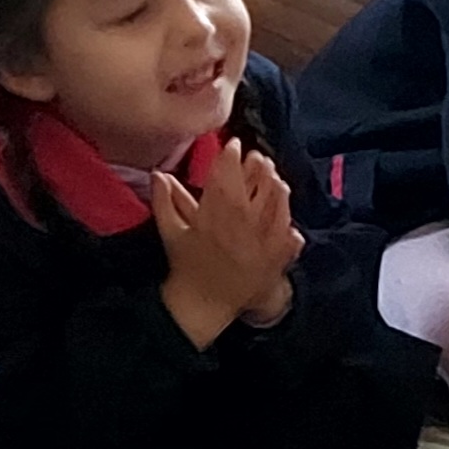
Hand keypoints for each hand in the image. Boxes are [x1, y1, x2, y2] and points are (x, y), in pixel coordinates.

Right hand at [151, 140, 301, 348]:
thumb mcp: (170, 231)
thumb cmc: (185, 266)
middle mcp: (241, 225)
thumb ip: (164, 200)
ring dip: (276, 188)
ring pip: (275, 207)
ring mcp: (262, 243)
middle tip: (258, 157)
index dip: (230, 157)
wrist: (203, 303)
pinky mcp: (275, 260)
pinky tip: (287, 213)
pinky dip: (288, 222)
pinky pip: (288, 236)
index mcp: (214, 216)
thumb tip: (159, 173)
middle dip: (257, 168)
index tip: (233, 145)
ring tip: (274, 176)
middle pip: (255, 188)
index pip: (225, 177)